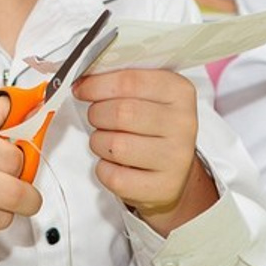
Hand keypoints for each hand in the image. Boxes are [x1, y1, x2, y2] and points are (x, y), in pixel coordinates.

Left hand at [74, 68, 215, 232]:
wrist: (173, 171)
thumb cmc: (153, 127)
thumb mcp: (149, 96)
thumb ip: (121, 82)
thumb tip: (82, 79)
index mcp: (180, 92)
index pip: (131, 80)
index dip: (97, 84)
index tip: (82, 88)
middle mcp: (183, 124)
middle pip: (121, 113)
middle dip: (97, 114)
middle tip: (97, 116)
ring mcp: (176, 158)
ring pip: (116, 146)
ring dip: (99, 142)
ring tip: (107, 141)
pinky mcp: (163, 187)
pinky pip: (114, 176)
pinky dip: (104, 169)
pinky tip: (114, 163)